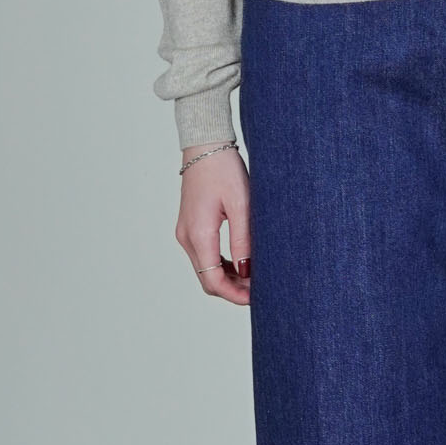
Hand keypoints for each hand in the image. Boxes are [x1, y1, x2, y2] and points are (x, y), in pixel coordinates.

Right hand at [176, 147, 250, 305]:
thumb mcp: (242, 205)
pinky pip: (203, 256)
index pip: (212, 280)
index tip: (256, 298)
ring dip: (227, 278)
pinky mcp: (190, 226)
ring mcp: (186, 232)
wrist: (205, 146)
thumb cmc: (224, 170)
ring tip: (255, 276)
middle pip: (206, 279)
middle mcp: (187, 237)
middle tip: (260, 288)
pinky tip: (241, 262)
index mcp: (199, 234)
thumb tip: (247, 271)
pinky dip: (221, 265)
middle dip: (232, 289)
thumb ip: (243, 241)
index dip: (234, 295)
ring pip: (204, 269)